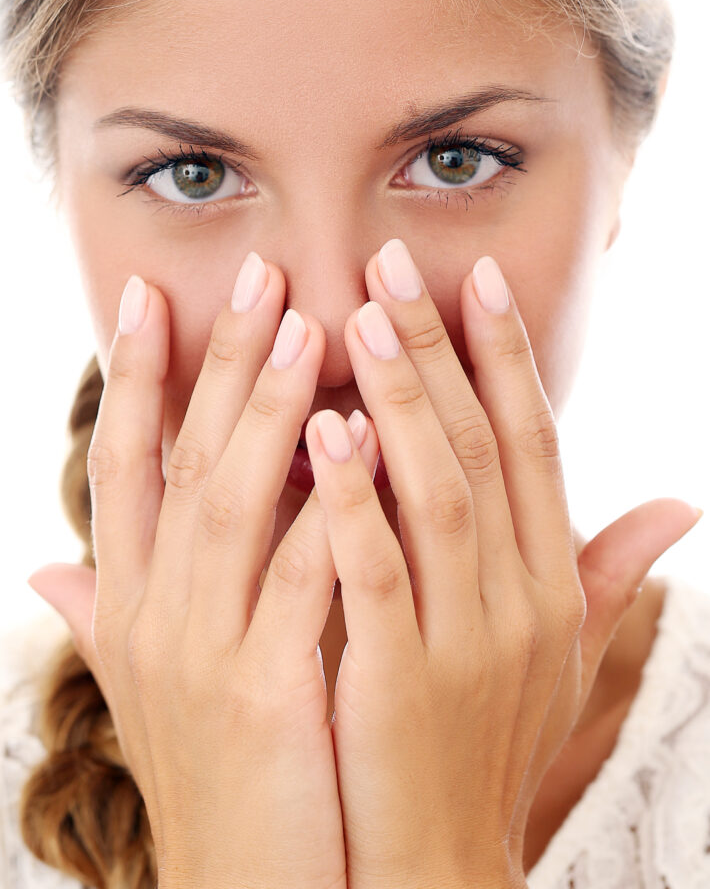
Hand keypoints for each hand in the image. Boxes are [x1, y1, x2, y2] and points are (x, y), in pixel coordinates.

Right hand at [27, 260, 377, 888]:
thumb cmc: (214, 774)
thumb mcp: (146, 691)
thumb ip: (104, 617)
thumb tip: (49, 571)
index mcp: (127, 605)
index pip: (122, 467)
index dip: (130, 378)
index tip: (151, 297)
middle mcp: (149, 616)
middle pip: (179, 460)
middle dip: (218, 362)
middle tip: (260, 273)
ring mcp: (200, 654)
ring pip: (231, 501)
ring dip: (270, 408)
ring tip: (310, 325)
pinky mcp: (263, 694)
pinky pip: (300, 579)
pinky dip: (327, 506)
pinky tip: (359, 439)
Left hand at [305, 239, 701, 888]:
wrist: (442, 865)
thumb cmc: (492, 745)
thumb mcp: (563, 657)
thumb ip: (608, 574)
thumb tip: (676, 509)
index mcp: (551, 581)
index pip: (534, 444)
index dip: (506, 358)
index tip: (474, 280)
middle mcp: (523, 599)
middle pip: (482, 448)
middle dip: (437, 352)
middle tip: (390, 265)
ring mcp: (468, 640)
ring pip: (439, 493)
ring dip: (402, 402)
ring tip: (355, 319)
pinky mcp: (404, 683)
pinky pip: (379, 573)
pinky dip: (356, 500)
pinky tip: (326, 434)